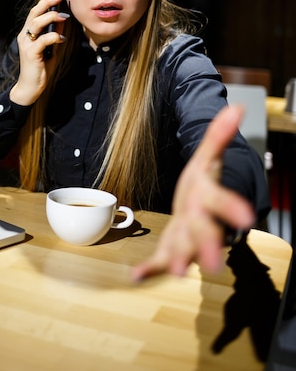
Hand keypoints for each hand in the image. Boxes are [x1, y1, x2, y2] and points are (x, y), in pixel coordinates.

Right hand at [10, 0, 66, 105]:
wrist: (31, 87)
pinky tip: (62, 39)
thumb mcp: (52, 47)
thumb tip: (64, 18)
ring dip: (51, 17)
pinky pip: (42, 40)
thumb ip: (55, 32)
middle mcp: (25, 35)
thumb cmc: (41, 67)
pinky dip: (53, 37)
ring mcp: (26, 44)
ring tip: (64, 15)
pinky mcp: (30, 53)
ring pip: (36, 23)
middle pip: (34, 13)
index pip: (36, 11)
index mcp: (28, 32)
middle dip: (47, 2)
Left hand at [131, 104, 255, 279]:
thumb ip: (219, 134)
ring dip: (180, 260)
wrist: (201, 205)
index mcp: (208, 197)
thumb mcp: (207, 155)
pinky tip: (136, 276)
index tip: (246, 218)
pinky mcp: (172, 246)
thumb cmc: (203, 181)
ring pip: (186, 249)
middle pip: (206, 233)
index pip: (222, 201)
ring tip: (176, 272)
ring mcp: (186, 236)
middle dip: (209, 247)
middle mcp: (201, 220)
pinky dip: (151, 269)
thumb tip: (236, 107)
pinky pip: (162, 259)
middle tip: (212, 264)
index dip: (233, 207)